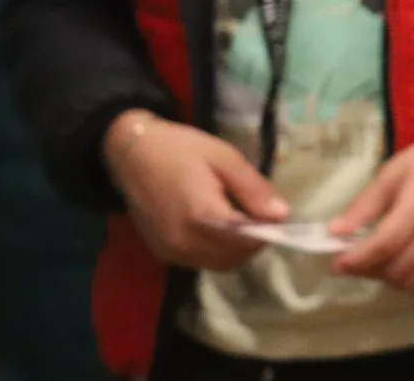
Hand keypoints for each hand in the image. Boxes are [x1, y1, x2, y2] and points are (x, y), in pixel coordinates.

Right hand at [103, 109, 287, 271]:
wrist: (131, 154)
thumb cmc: (180, 149)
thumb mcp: (224, 158)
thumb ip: (253, 189)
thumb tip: (281, 215)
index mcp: (202, 216)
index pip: (248, 241)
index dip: (268, 232)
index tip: (276, 215)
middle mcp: (184, 242)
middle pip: (235, 258)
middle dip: (254, 242)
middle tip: (260, 215)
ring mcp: (171, 252)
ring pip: (219, 264)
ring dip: (237, 250)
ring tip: (241, 220)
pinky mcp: (163, 254)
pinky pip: (201, 262)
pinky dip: (217, 252)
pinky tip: (219, 228)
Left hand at [330, 130, 413, 296]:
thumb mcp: (394, 171)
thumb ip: (365, 204)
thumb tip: (335, 232)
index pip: (386, 244)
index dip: (358, 259)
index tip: (336, 264)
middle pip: (397, 269)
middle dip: (368, 270)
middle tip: (353, 260)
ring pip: (412, 284)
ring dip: (388, 279)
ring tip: (378, 262)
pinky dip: (411, 285)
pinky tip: (402, 268)